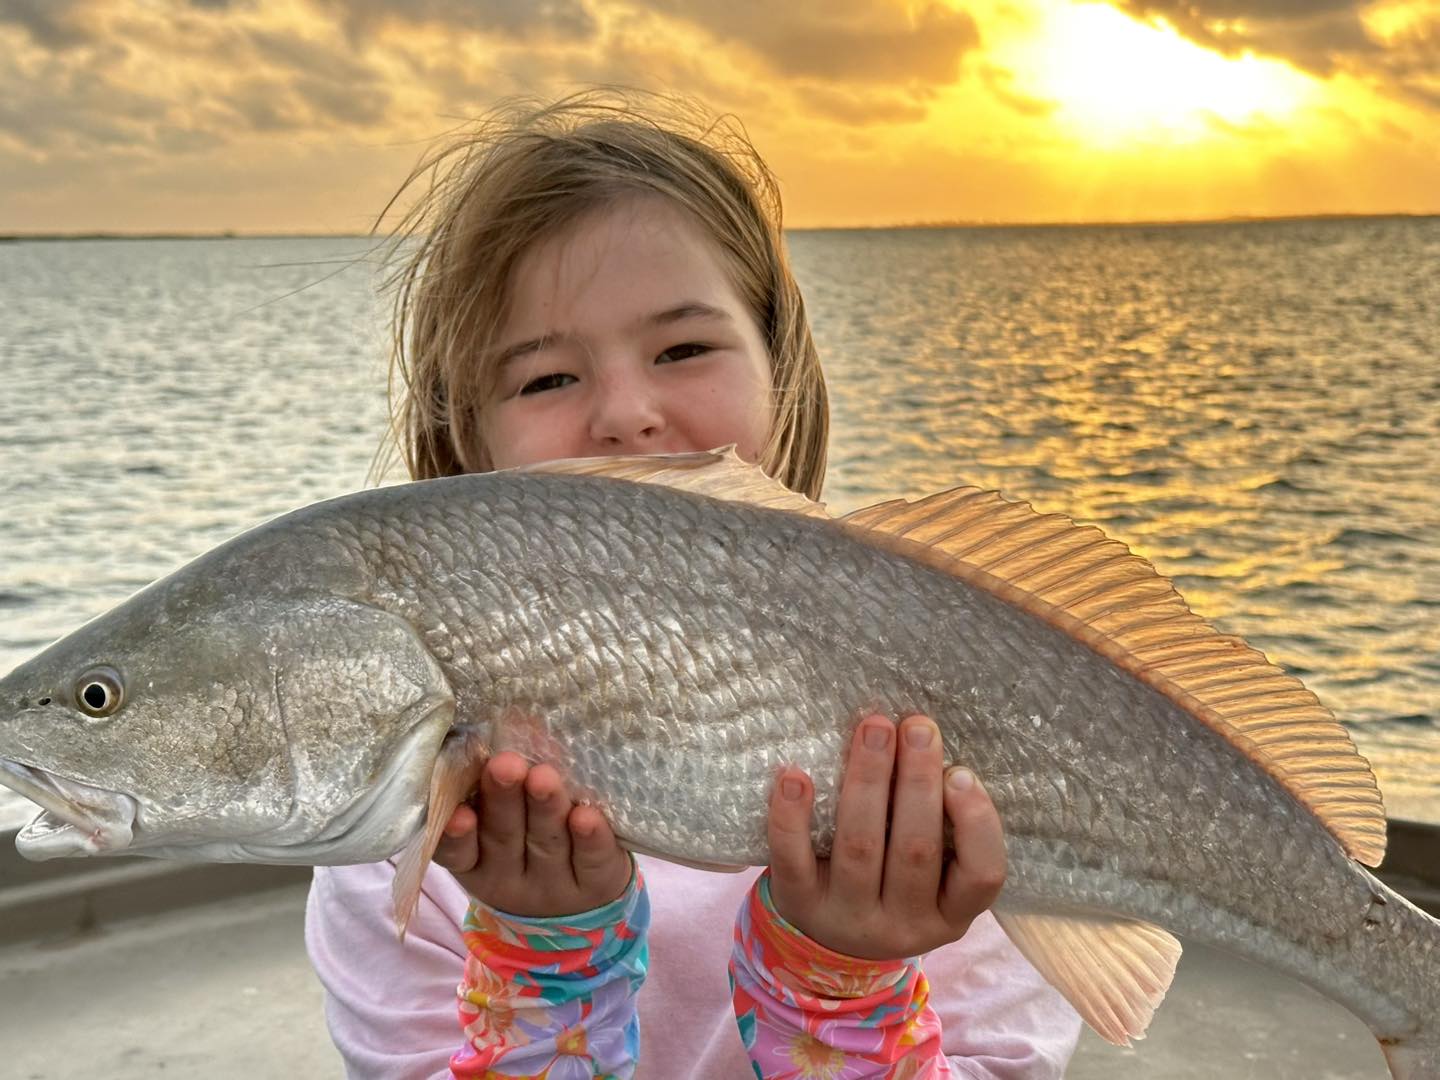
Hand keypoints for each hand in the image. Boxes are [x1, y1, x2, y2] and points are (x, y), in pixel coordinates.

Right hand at [431, 752, 633, 917]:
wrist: (584, 905)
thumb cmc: (531, 842)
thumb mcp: (507, 819)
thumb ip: (501, 778)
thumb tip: (515, 716)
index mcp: (478, 862)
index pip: (459, 852)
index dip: (455, 836)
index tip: (458, 814)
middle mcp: (510, 876)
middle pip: (504, 838)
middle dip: (504, 801)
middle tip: (505, 766)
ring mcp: (552, 885)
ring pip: (546, 845)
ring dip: (545, 811)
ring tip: (544, 778)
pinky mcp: (594, 886)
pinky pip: (591, 862)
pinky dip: (589, 839)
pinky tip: (587, 816)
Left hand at [766, 713, 1005, 960]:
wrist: (828, 945)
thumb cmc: (892, 887)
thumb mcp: (933, 879)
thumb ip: (941, 829)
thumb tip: (931, 747)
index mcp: (948, 914)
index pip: (982, 875)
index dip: (977, 822)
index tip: (961, 772)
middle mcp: (903, 925)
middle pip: (915, 850)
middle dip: (917, 781)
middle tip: (916, 727)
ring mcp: (848, 918)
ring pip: (860, 847)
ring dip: (867, 780)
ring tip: (874, 730)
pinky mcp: (799, 905)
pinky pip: (794, 860)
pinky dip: (792, 816)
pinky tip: (795, 775)